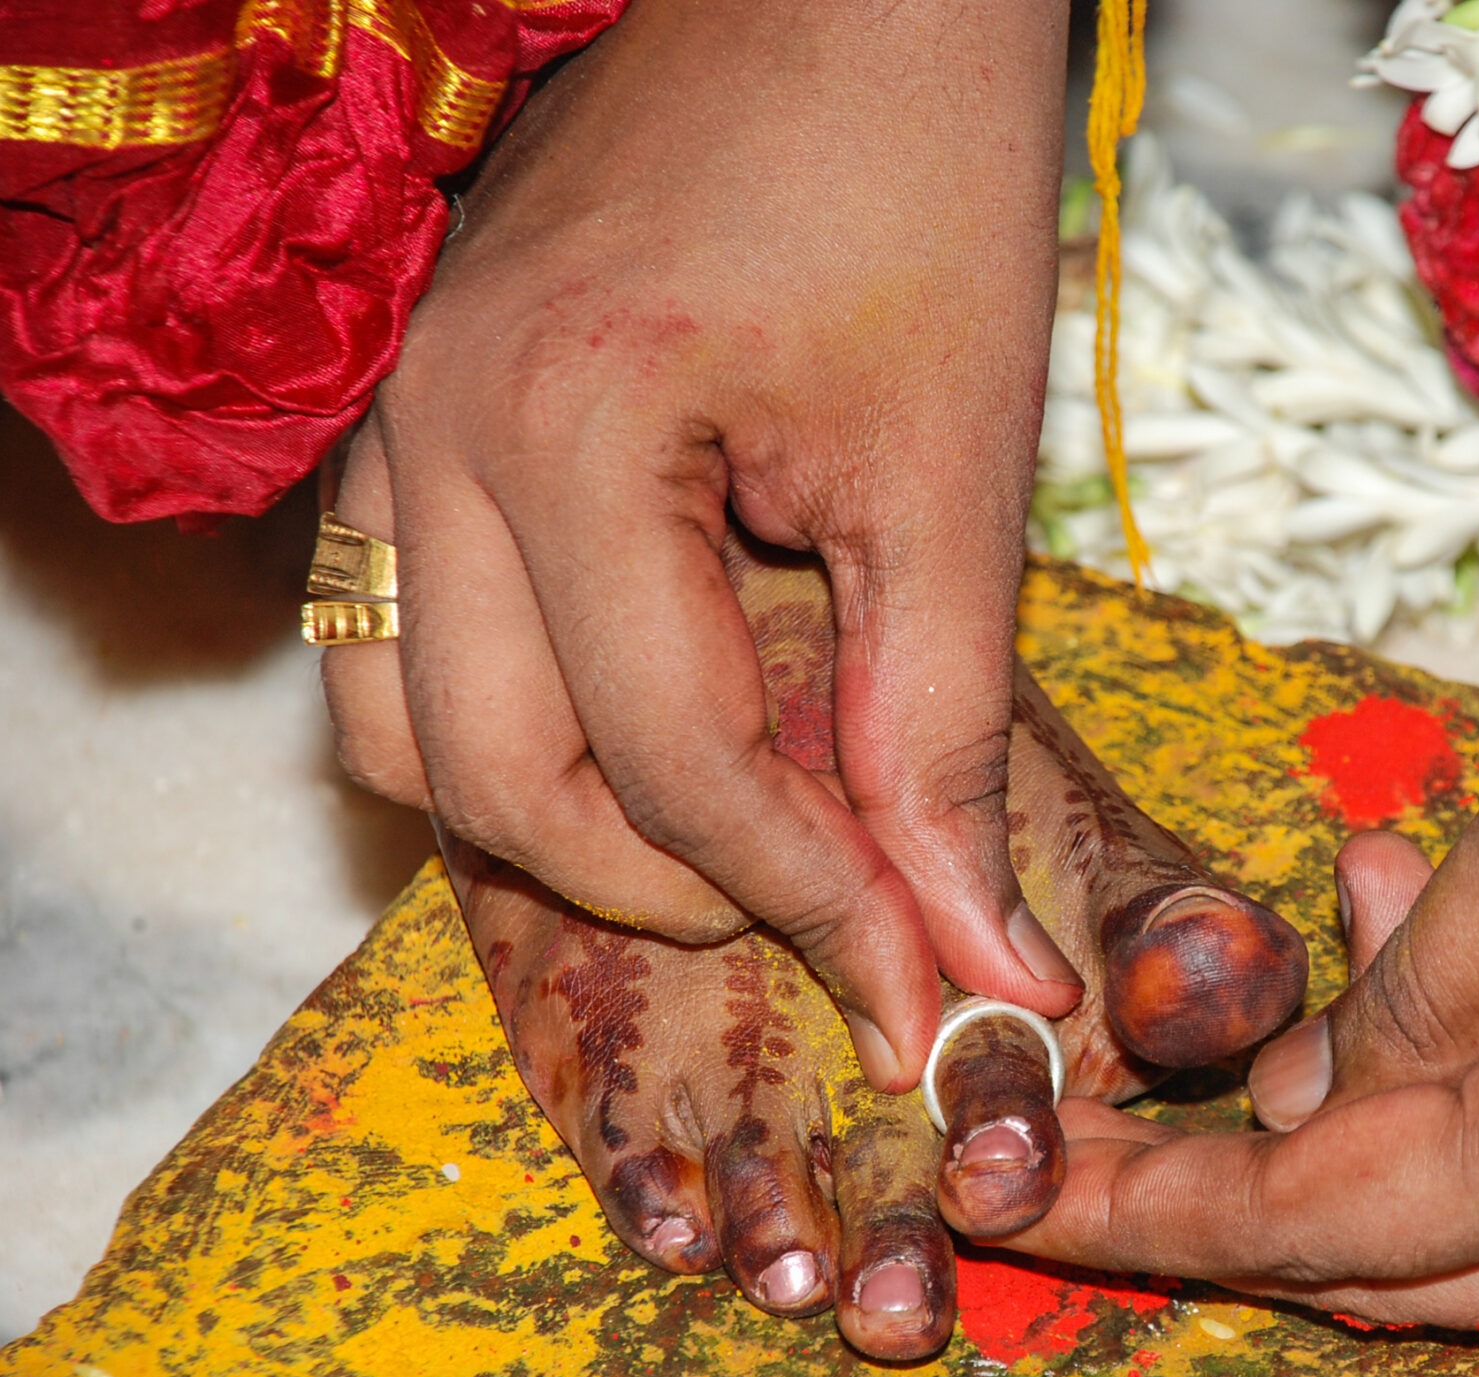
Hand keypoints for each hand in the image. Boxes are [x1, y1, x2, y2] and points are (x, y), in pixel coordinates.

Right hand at [321, 0, 1079, 1087]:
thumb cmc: (923, 178)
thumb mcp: (955, 476)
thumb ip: (945, 734)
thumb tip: (974, 954)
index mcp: (565, 432)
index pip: (665, 764)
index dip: (812, 905)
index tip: (928, 990)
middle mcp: (432, 430)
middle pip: (490, 781)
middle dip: (667, 889)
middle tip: (837, 914)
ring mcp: (400, 414)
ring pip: (405, 724)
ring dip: (562, 818)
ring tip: (744, 831)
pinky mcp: (420, 406)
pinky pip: (404, 629)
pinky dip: (516, 718)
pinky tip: (663, 718)